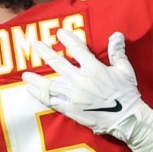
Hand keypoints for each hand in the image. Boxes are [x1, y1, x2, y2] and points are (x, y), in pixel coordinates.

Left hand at [22, 29, 152, 151]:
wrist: (126, 119)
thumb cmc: (127, 94)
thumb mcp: (125, 70)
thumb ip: (117, 52)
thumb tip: (116, 35)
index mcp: (94, 68)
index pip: (77, 49)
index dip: (67, 38)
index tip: (59, 32)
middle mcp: (80, 80)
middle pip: (58, 63)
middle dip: (45, 53)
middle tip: (35, 45)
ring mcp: (74, 96)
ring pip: (50, 85)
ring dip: (36, 79)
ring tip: (25, 75)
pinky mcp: (70, 110)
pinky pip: (51, 101)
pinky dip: (40, 95)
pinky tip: (31, 90)